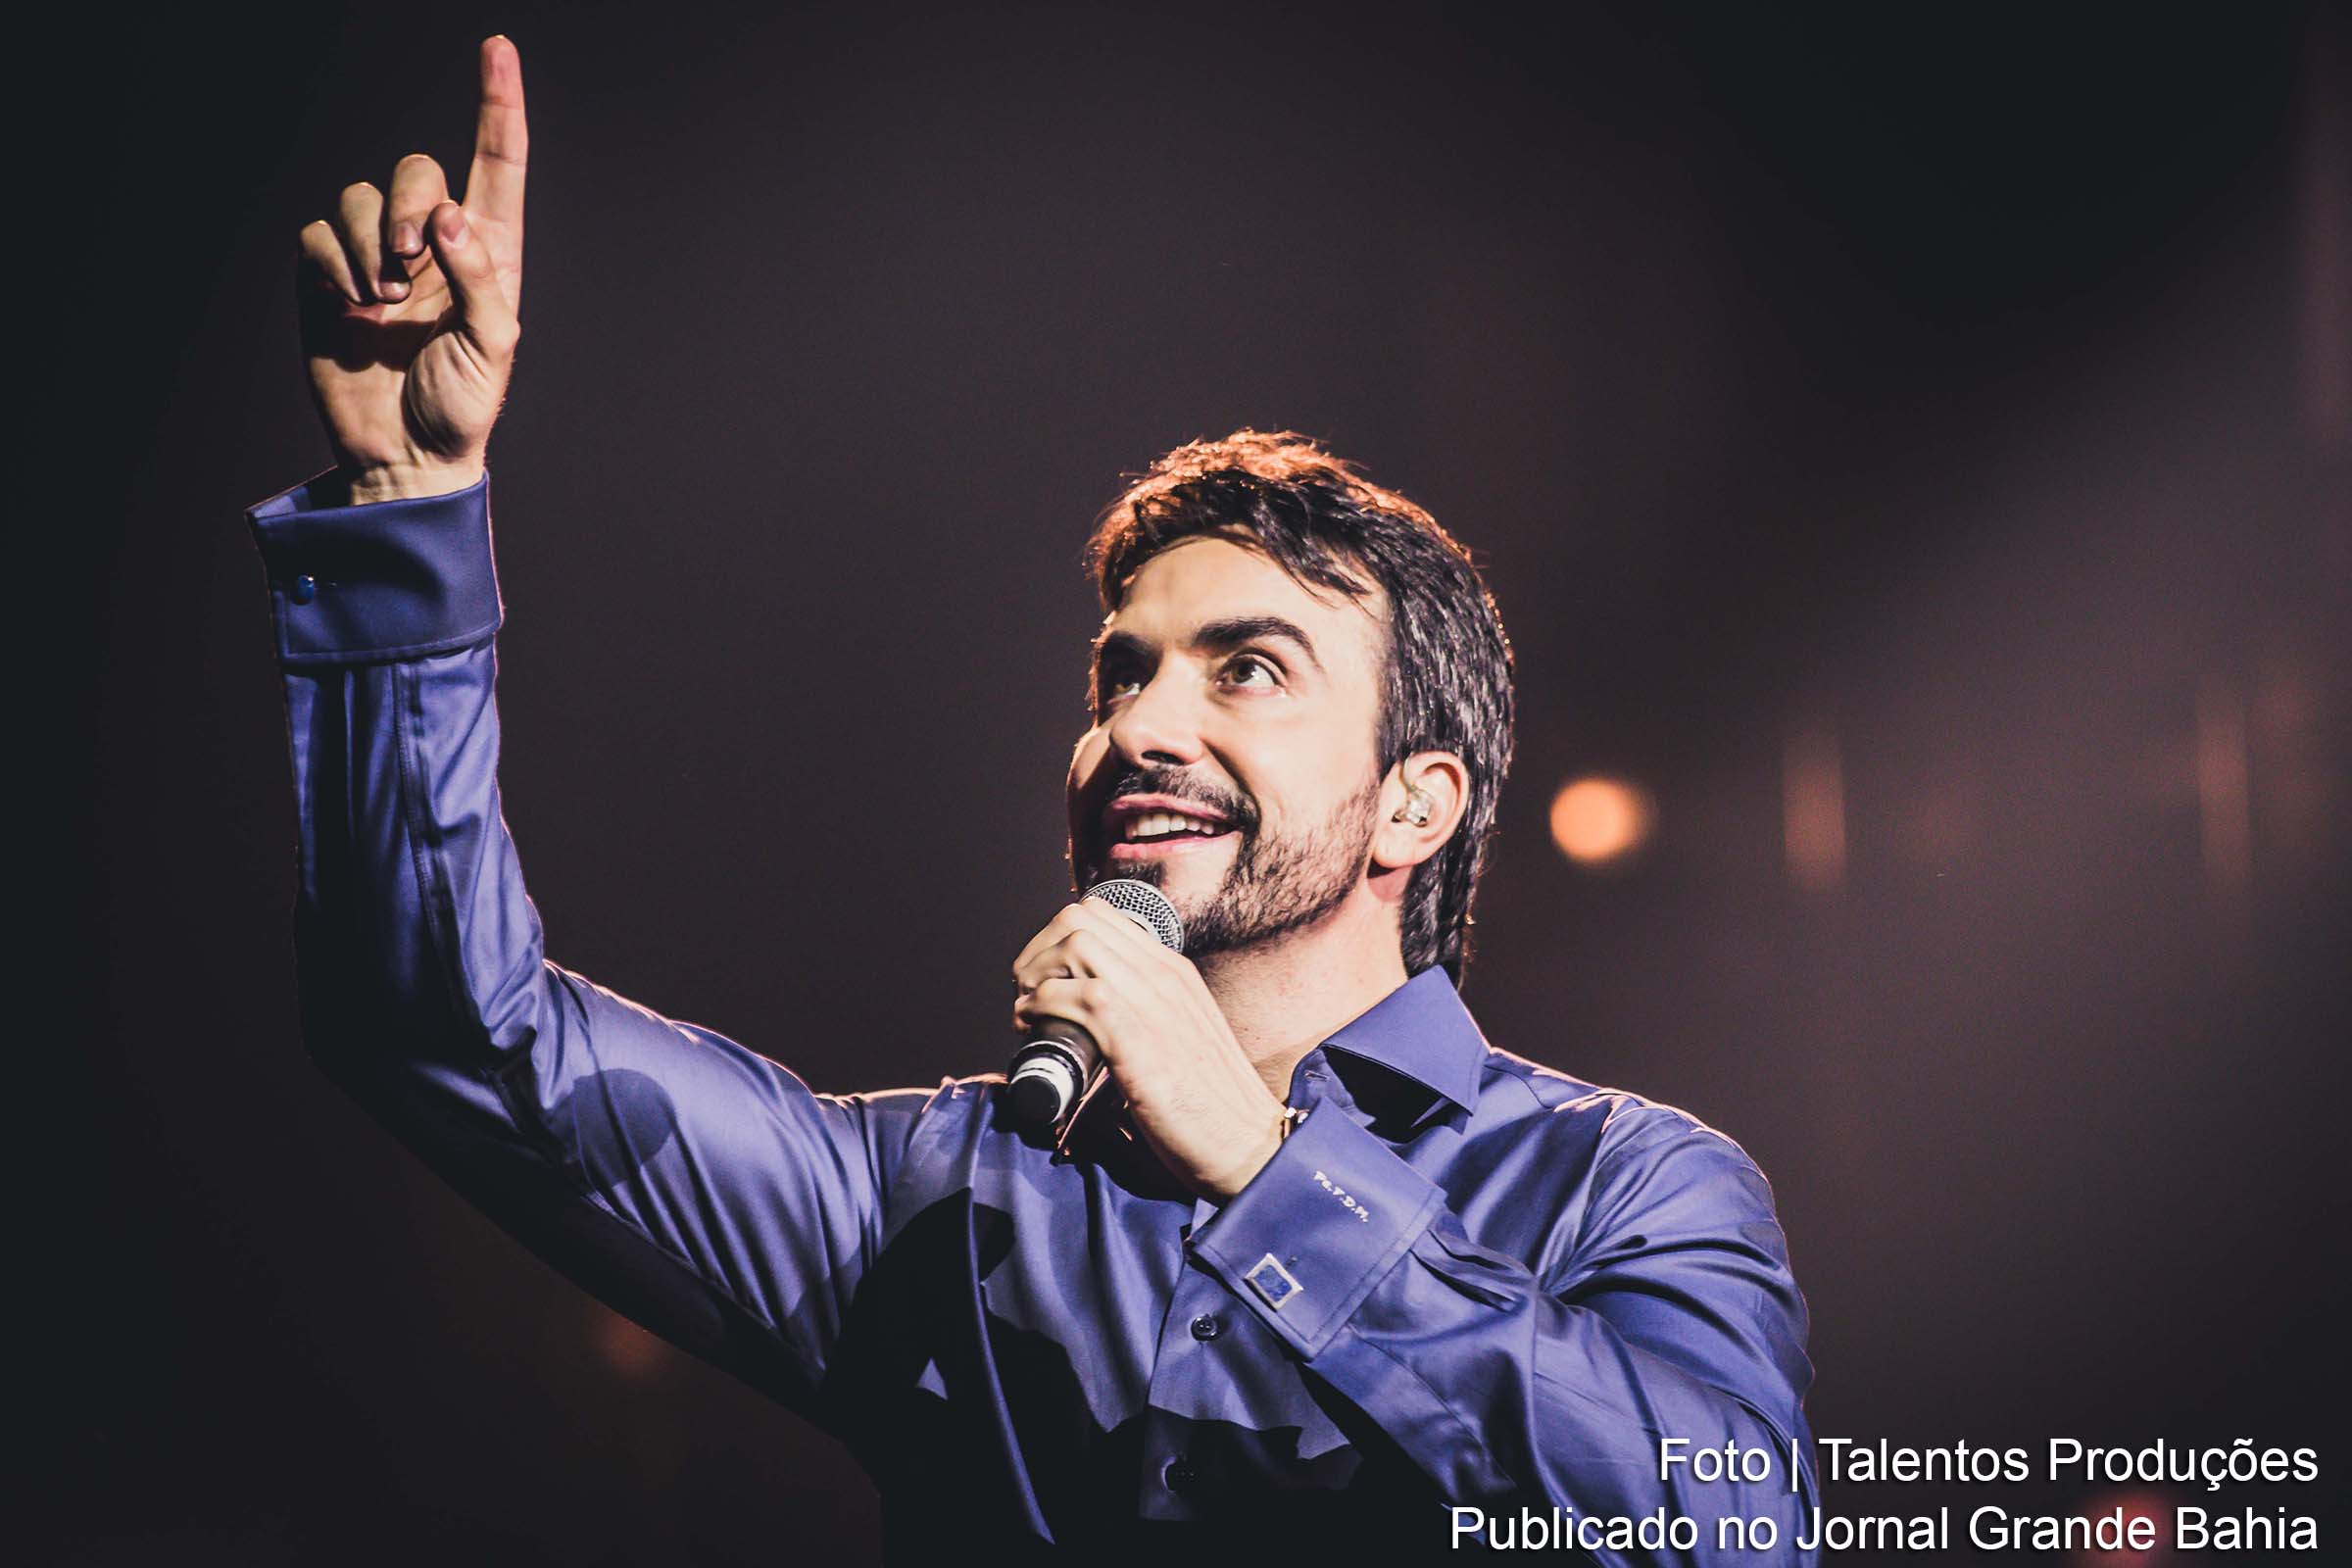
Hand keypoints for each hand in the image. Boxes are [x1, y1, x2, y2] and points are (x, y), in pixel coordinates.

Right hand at [296, 37, 528, 503]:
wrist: (404, 456)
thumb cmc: (461, 407)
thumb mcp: (493, 347)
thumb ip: (478, 278)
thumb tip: (447, 218)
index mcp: (488, 252)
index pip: (496, 163)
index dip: (498, 104)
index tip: (498, 47)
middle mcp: (433, 244)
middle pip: (415, 169)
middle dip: (407, 205)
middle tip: (409, 267)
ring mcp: (377, 258)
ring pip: (359, 195)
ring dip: (370, 242)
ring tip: (383, 302)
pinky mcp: (328, 277)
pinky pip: (317, 232)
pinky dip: (332, 260)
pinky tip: (350, 304)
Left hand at [1012, 902, 1289, 1199]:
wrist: (1250, 1145)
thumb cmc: (1212, 1103)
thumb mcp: (1183, 1035)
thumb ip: (1148, 1013)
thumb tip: (1093, 1015)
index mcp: (1174, 972)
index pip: (1101, 915)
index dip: (1054, 940)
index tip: (1042, 980)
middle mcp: (1164, 976)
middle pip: (1079, 919)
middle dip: (1037, 951)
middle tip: (1027, 994)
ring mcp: (1154, 1004)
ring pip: (1076, 946)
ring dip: (1035, 976)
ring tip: (1028, 1014)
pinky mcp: (1139, 1042)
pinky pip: (1079, 997)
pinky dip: (1042, 1008)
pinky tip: (1035, 1031)